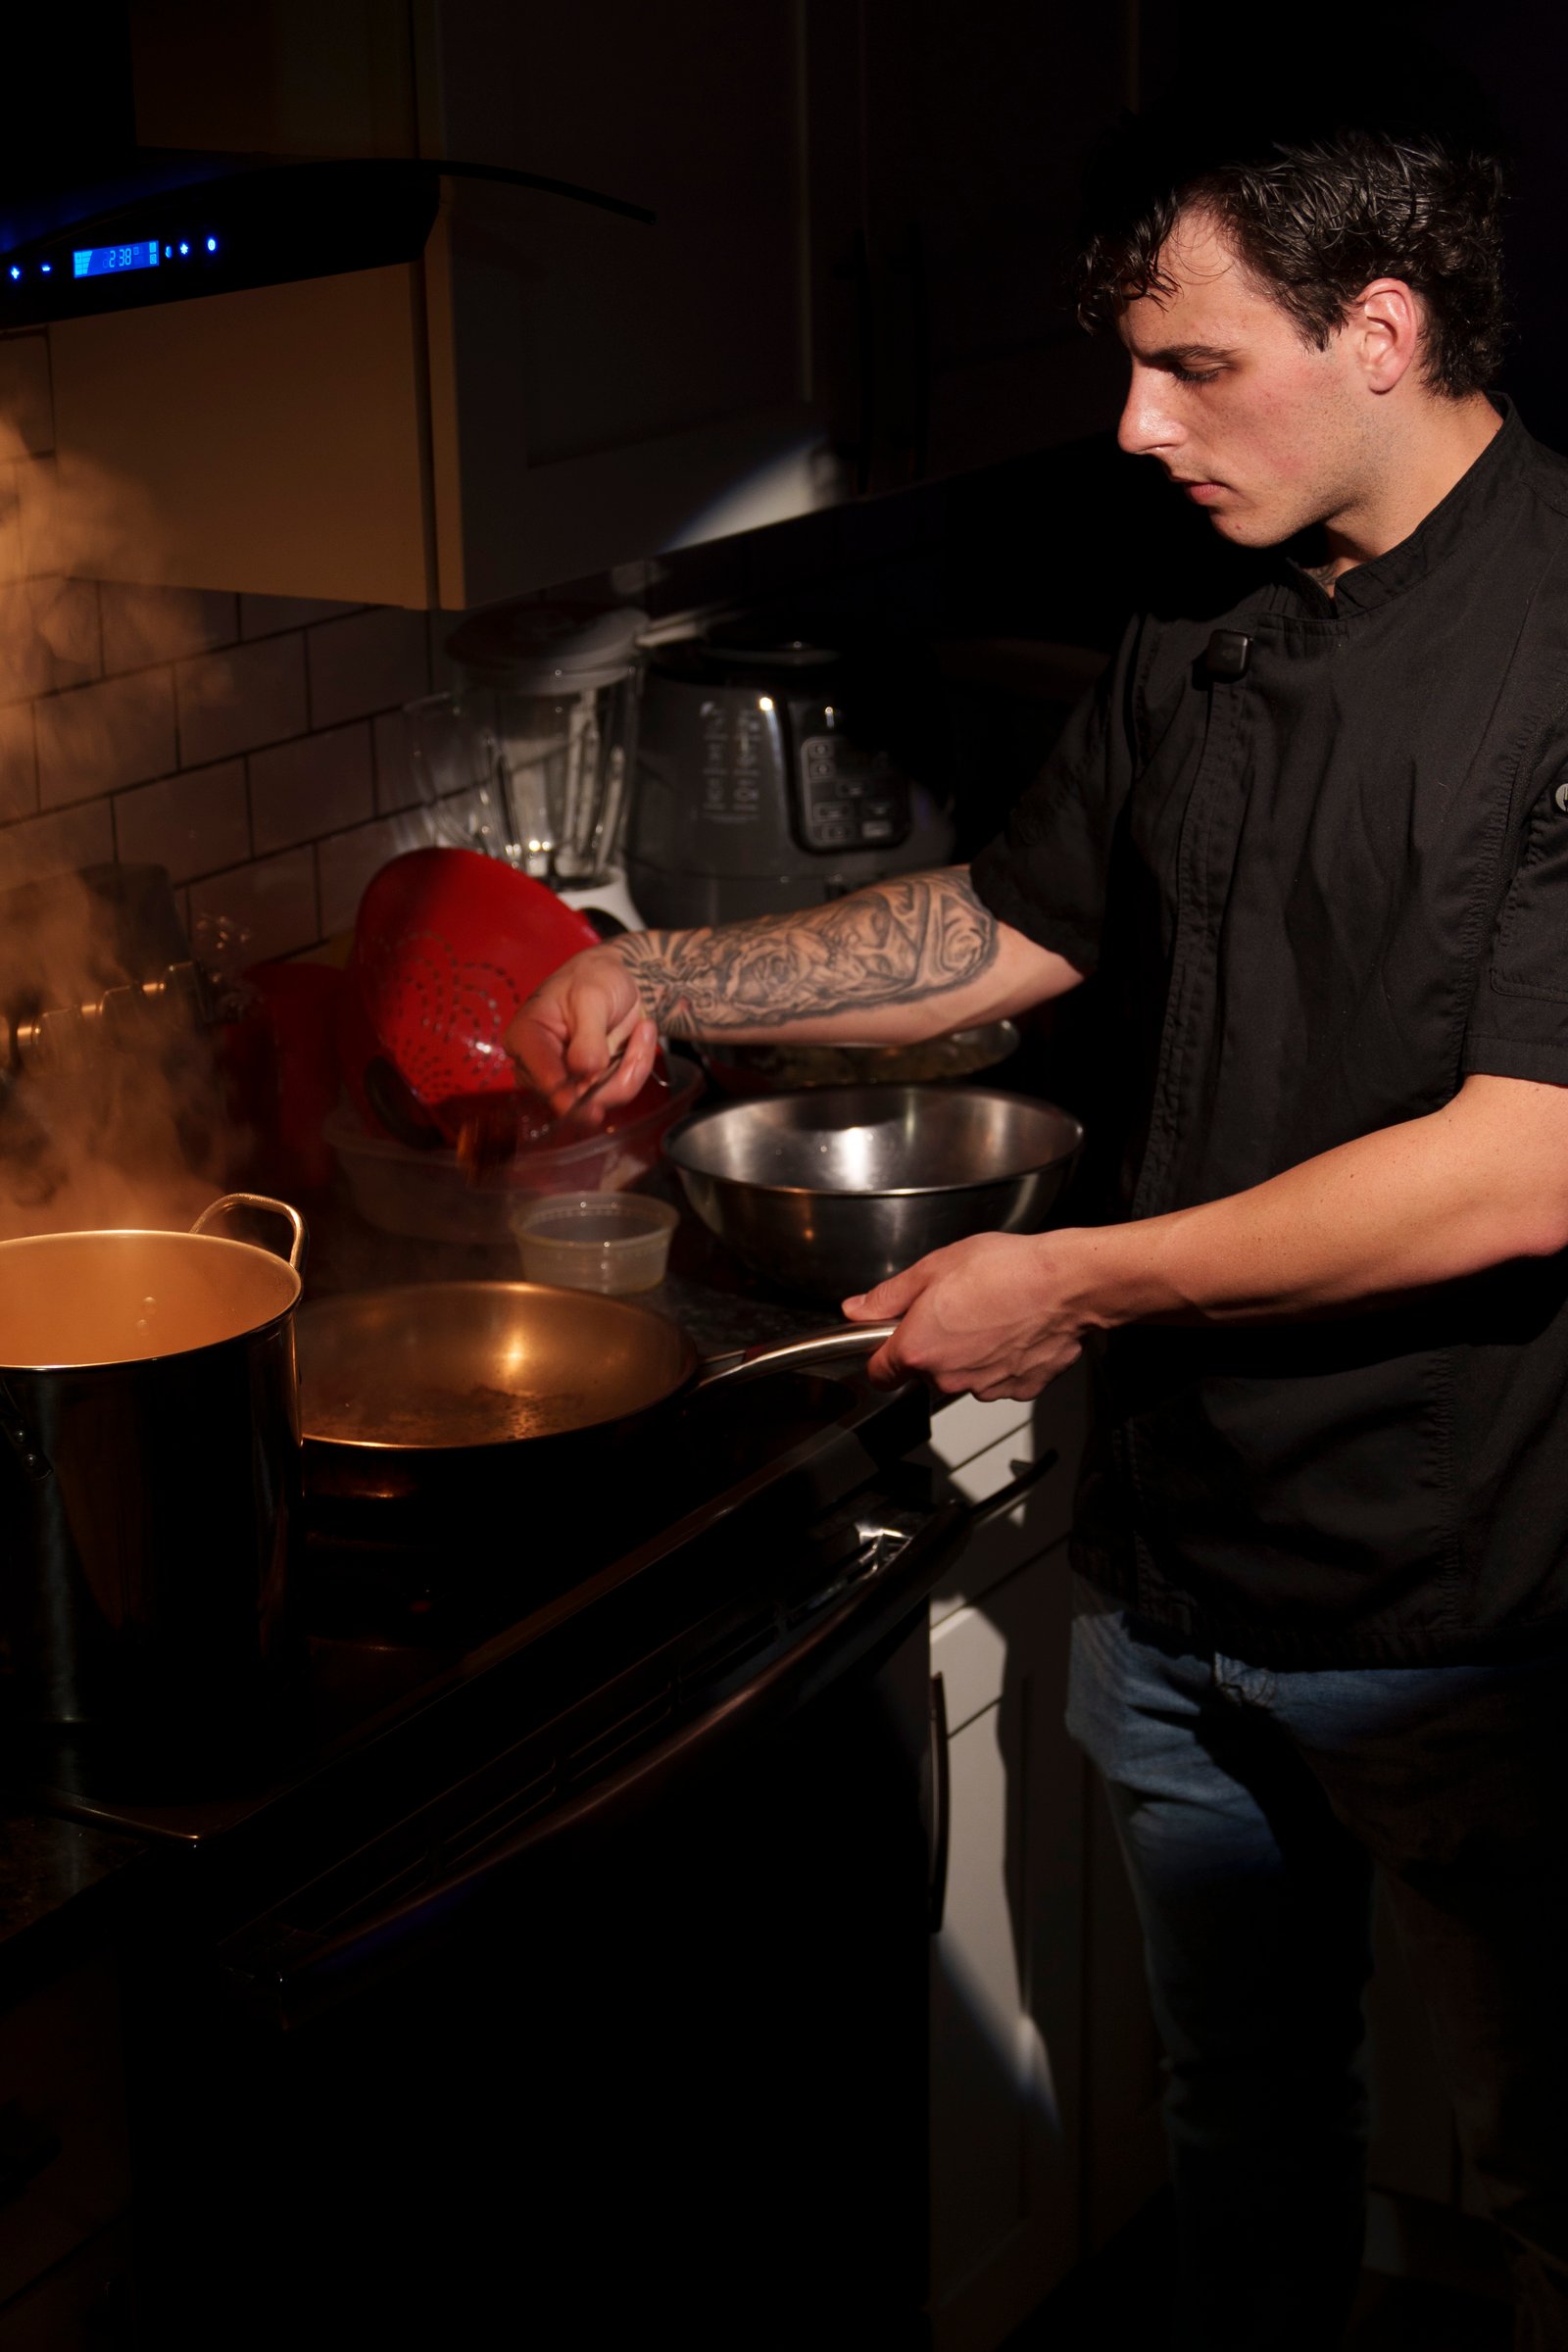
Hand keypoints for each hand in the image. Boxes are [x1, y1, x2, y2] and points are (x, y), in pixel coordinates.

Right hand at [504, 947, 658, 1123]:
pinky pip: (619, 1093)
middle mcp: (540, 1066)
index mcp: (526, 1037)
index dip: (562, 1092)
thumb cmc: (595, 978)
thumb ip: (588, 1035)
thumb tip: (585, 1070)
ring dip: (631, 1068)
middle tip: (643, 1032)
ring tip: (644, 1029)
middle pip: (570, 1098)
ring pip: (600, 1100)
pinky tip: (641, 1037)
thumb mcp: (591, 996)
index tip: (583, 1100)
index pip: (539, 1074)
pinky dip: (638, 1067)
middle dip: (611, 1077)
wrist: (619, 979)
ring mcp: (566, 1081)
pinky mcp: (591, 1086)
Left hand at [842, 1231, 1086, 1399]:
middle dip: (934, 1346)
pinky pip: (1000, 1378)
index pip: (879, 1373)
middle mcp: (948, 1377)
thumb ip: (888, 1296)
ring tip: (991, 1315)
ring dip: (970, 1354)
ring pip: (964, 1376)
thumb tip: (857, 1309)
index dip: (882, 1355)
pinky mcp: (1019, 1390)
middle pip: (926, 1372)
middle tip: (956, 1309)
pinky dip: (1003, 1360)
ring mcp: (985, 1388)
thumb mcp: (933, 1268)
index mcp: (918, 1348)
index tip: (891, 1341)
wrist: (1067, 1283)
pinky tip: (1013, 1330)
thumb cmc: (1006, 1270)